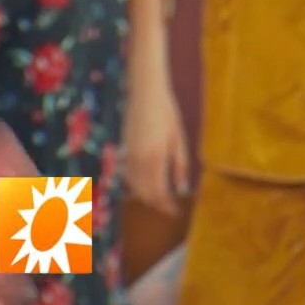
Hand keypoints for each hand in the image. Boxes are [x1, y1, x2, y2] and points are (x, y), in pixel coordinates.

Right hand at [122, 68, 189, 216]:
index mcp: (155, 158)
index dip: (167, 206)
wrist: (144, 92)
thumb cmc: (166, 112)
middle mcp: (137, 161)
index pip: (159, 193)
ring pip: (134, 188)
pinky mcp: (121, 151)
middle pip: (145, 194)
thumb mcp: (178, 139)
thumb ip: (179, 166)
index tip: (176, 211)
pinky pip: (127, 177)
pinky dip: (136, 186)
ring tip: (161, 199)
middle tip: (170, 208)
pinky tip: (146, 185)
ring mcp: (126, 156)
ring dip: (146, 197)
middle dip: (157, 204)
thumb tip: (182, 190)